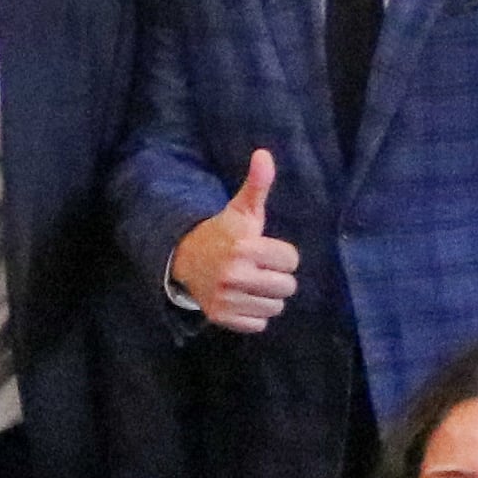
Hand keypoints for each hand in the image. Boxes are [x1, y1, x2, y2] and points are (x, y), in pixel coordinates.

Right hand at [170, 149, 301, 331]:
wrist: (186, 259)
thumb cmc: (224, 233)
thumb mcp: (241, 209)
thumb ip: (258, 184)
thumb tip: (264, 153)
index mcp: (244, 247)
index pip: (291, 260)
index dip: (282, 255)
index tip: (265, 250)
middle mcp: (234, 275)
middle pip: (287, 286)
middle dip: (277, 277)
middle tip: (259, 268)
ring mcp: (226, 299)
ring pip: (276, 307)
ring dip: (267, 297)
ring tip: (251, 283)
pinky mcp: (222, 318)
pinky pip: (260, 323)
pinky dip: (254, 314)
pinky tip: (242, 298)